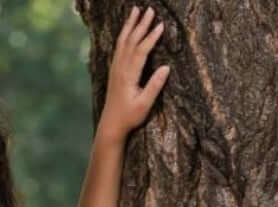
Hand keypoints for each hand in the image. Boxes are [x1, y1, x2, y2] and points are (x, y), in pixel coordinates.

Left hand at [97, 5, 169, 142]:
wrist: (111, 125)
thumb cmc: (129, 117)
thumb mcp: (145, 105)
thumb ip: (155, 86)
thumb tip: (166, 68)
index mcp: (128, 75)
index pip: (141, 50)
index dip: (151, 37)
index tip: (161, 25)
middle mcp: (120, 68)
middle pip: (132, 40)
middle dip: (141, 24)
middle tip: (150, 10)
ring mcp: (116, 67)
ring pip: (123, 41)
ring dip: (130, 25)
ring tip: (136, 10)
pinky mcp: (114, 70)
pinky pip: (119, 46)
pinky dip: (124, 34)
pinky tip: (127, 29)